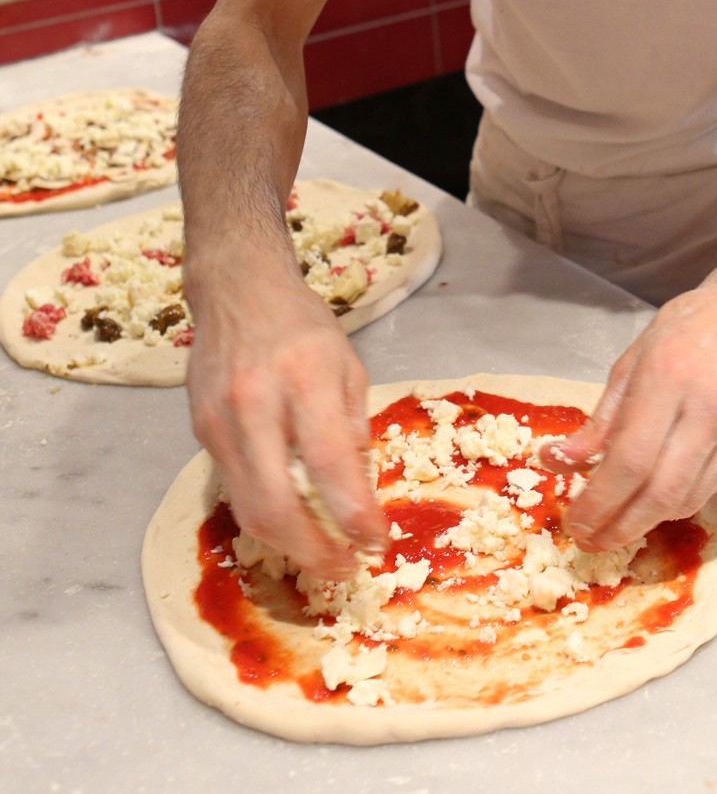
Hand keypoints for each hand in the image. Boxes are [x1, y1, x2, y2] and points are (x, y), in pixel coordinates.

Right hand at [185, 257, 387, 578]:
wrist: (237, 288)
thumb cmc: (302, 324)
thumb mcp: (348, 365)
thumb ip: (353, 429)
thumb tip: (360, 494)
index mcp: (305, 379)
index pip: (330, 464)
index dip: (355, 515)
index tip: (376, 542)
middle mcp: (255, 402)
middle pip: (276, 505)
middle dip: (313, 552)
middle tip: (342, 567)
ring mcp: (220, 420)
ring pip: (247, 509)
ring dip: (287, 543)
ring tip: (320, 552)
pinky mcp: (200, 431)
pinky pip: (233, 486)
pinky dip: (264, 510)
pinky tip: (290, 513)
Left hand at [540, 284, 716, 549]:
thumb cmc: (689, 328)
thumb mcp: (632, 361)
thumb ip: (600, 420)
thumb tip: (559, 463)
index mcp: (670, 375)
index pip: (630, 459)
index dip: (599, 501)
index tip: (575, 521)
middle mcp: (713, 405)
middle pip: (662, 492)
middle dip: (621, 527)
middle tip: (593, 540)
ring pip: (690, 498)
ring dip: (650, 518)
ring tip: (620, 520)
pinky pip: (715, 488)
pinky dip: (682, 498)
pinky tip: (661, 492)